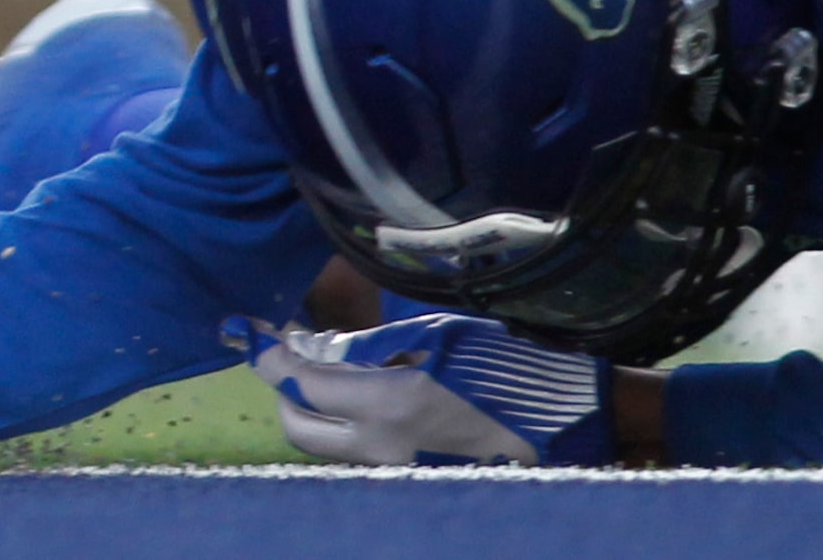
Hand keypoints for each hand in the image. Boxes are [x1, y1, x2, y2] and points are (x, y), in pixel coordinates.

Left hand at [228, 313, 613, 465]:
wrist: (564, 422)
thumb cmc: (501, 365)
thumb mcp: (430, 337)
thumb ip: (367, 347)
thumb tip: (317, 348)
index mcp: (386, 403)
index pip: (300, 385)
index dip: (273, 359)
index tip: (258, 338)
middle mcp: (382, 448)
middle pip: (298, 428)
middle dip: (287, 393)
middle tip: (297, 361)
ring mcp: (397, 474)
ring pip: (325, 451)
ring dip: (314, 416)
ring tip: (328, 383)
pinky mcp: (412, 484)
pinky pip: (358, 461)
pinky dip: (345, 435)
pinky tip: (360, 408)